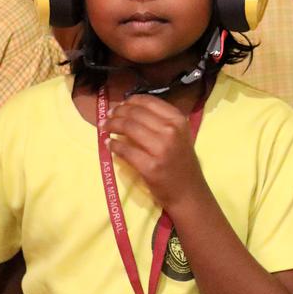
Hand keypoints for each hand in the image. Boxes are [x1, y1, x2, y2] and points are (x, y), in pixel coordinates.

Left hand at [101, 94, 207, 211]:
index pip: (147, 101)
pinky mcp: (150, 166)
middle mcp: (171, 130)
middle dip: (116, 113)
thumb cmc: (181, 162)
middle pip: (135, 113)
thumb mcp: (179, 134)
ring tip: (104, 127)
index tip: (119, 105)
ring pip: (128, 128)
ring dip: (111, 125)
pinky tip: (109, 144)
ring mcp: (161, 148)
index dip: (129, 101)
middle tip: (107, 117)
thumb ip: (160, 120)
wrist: (188, 192)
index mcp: (178, 119)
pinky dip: (114, 145)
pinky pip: (125, 150)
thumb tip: (129, 109)